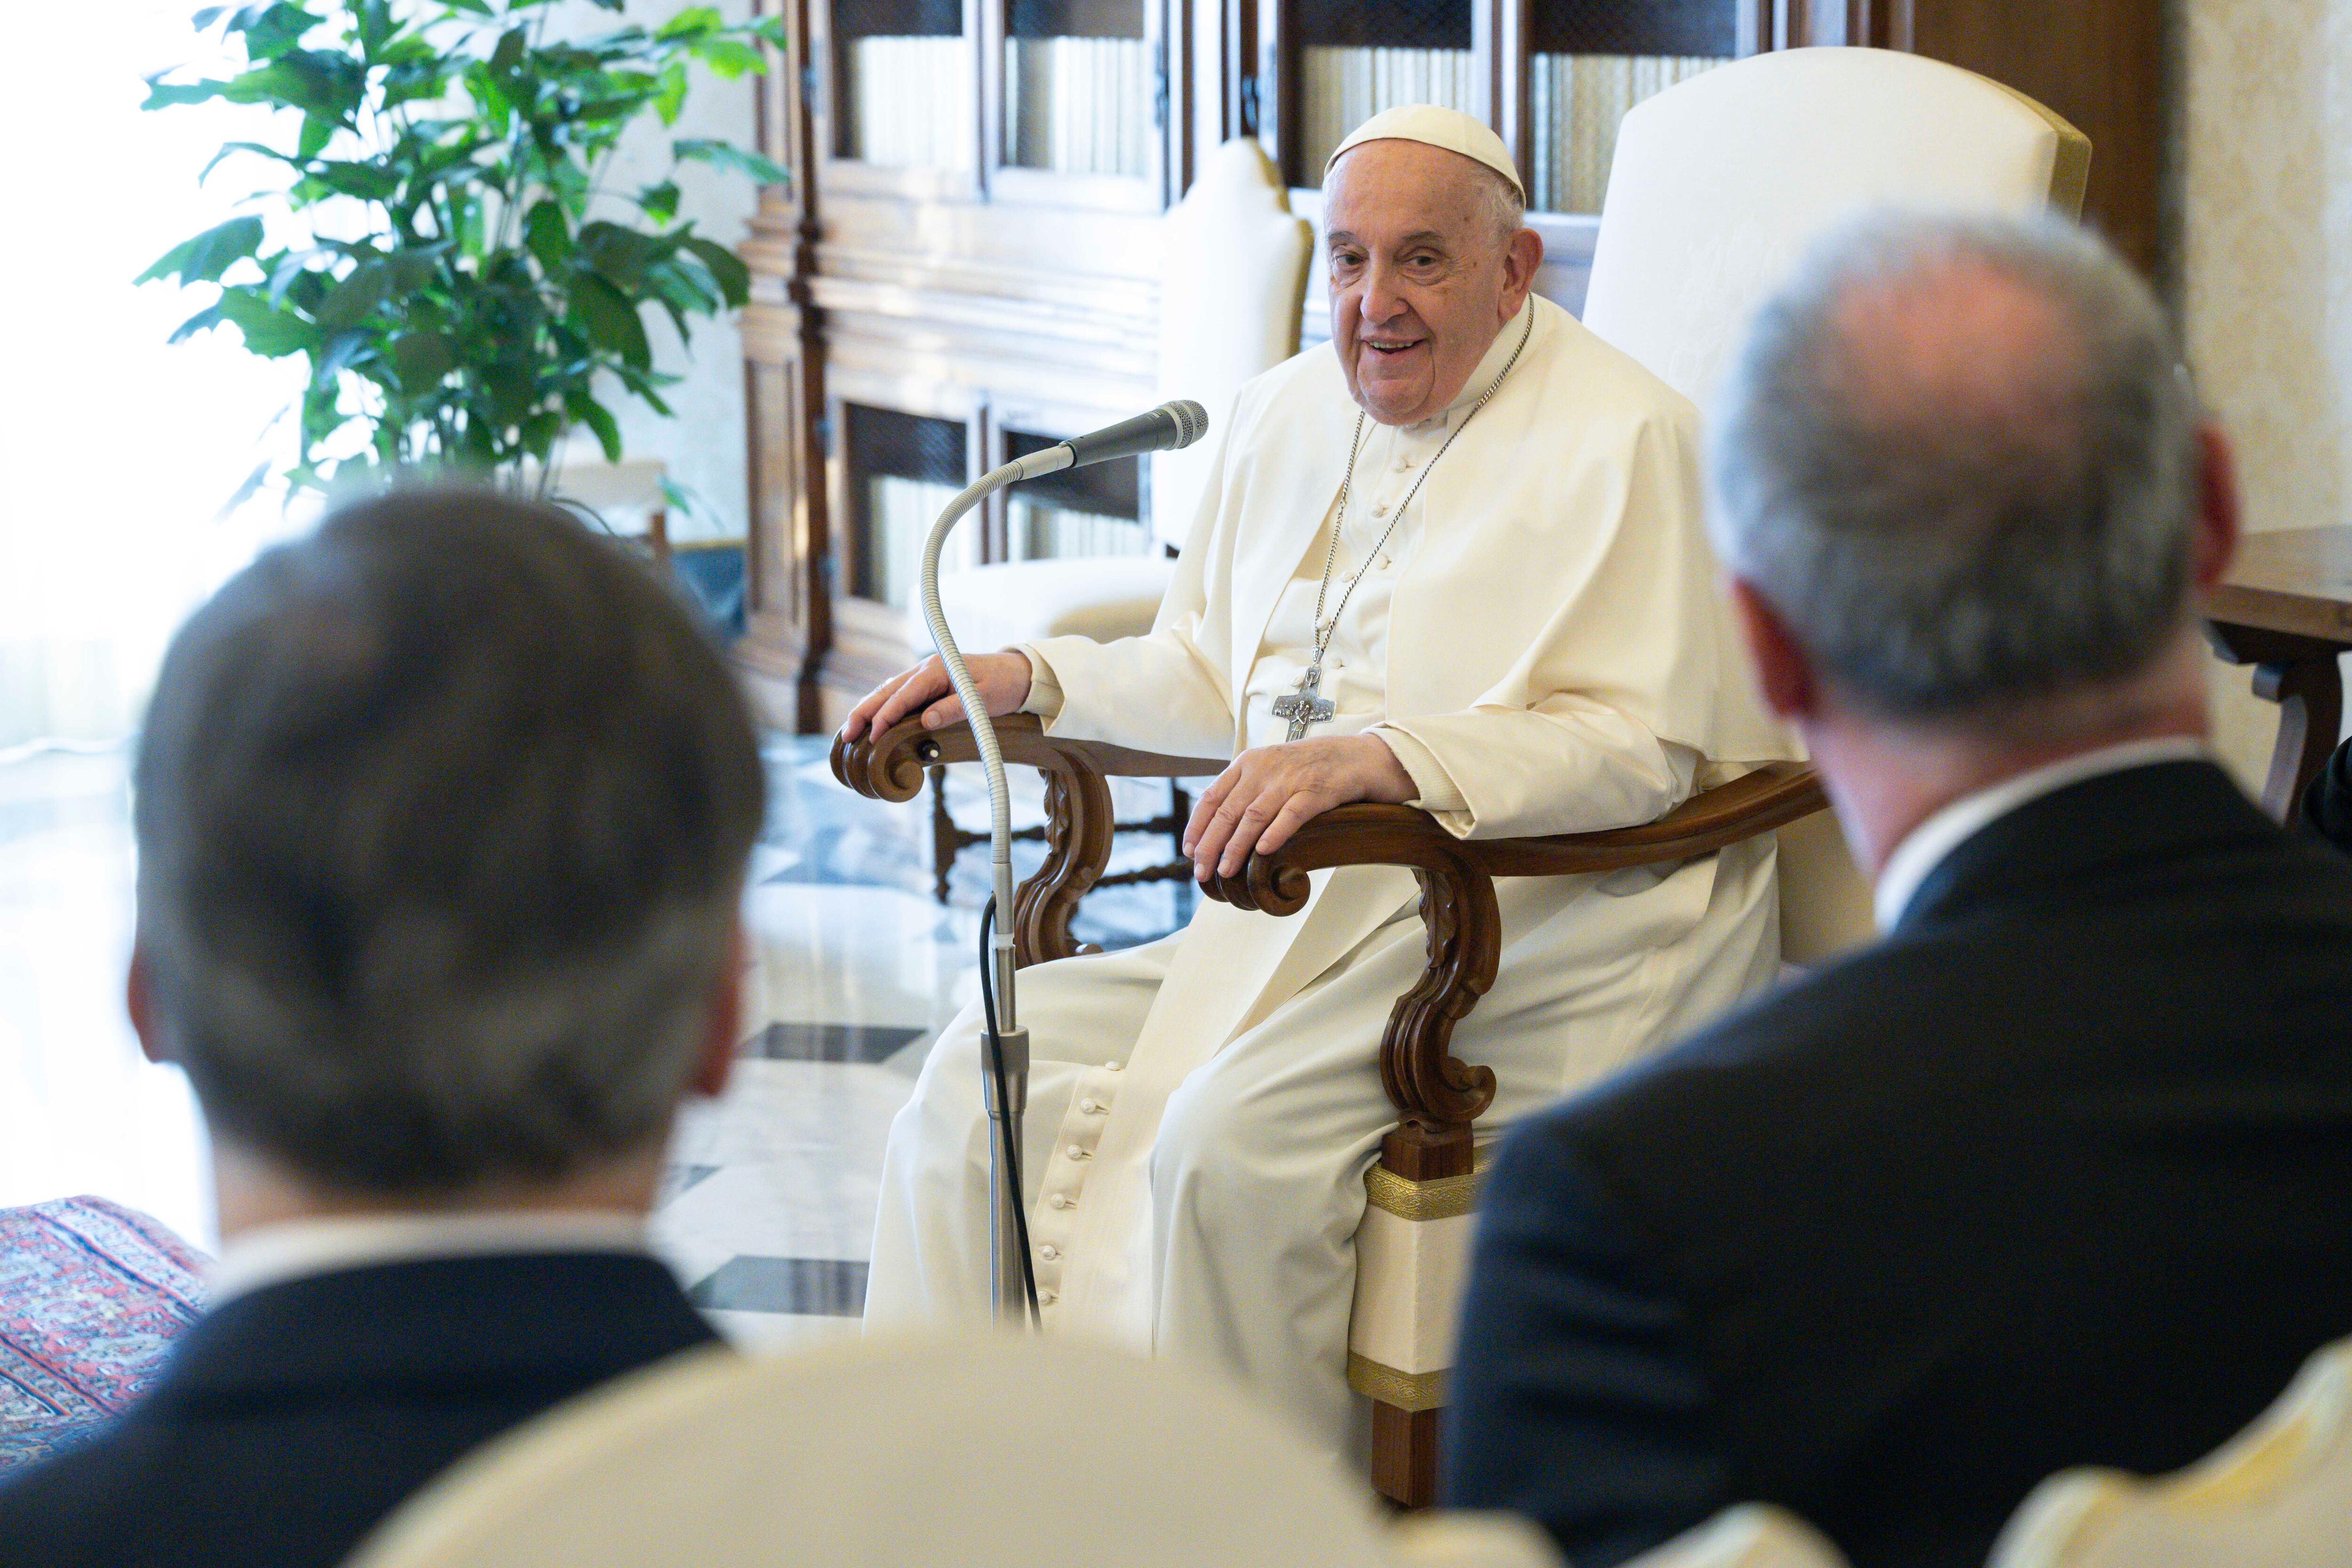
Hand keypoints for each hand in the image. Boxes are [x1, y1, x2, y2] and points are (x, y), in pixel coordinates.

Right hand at [841, 651, 1033, 741]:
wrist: (1016, 673)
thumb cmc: (1002, 686)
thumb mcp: (983, 700)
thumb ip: (954, 709)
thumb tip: (925, 723)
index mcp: (936, 671)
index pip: (903, 695)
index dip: (885, 716)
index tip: (872, 735)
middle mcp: (924, 669)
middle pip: (886, 691)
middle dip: (863, 713)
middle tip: (846, 735)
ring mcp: (923, 676)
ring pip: (887, 692)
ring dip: (867, 710)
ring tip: (849, 731)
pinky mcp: (926, 685)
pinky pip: (896, 695)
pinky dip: (880, 707)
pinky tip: (869, 721)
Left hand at [1184, 734, 1415, 881]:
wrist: (1361, 755)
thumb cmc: (1314, 768)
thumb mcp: (1274, 770)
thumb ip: (1248, 791)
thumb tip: (1221, 828)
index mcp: (1249, 763)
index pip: (1212, 796)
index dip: (1197, 826)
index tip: (1189, 851)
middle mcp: (1265, 768)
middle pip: (1227, 811)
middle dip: (1211, 844)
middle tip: (1201, 871)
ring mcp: (1291, 779)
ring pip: (1253, 816)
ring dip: (1236, 846)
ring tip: (1225, 870)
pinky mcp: (1317, 791)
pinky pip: (1291, 814)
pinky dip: (1275, 833)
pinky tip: (1264, 852)